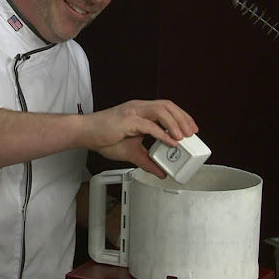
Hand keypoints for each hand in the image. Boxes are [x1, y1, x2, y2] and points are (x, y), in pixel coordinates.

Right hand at [80, 100, 197, 177]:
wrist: (85, 133)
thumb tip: (161, 173)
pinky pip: (149, 125)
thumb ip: (147, 161)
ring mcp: (134, 112)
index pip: (166, 108)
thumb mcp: (131, 153)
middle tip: (192, 133)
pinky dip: (162, 133)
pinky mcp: (128, 120)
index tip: (191, 129)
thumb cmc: (104, 137)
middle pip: (168, 105)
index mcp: (141, 112)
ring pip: (161, 110)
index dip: (181, 116)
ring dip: (175, 123)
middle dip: (183, 118)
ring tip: (183, 137)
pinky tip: (171, 142)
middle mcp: (139, 108)